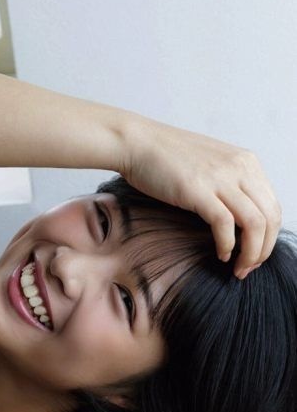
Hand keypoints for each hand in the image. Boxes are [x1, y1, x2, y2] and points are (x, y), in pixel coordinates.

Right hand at [119, 115, 281, 279]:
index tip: (254, 256)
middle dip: (263, 250)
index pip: (273, 206)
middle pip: (270, 217)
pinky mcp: (199, 190)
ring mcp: (220, 178)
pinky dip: (227, 245)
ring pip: (255, 224)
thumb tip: (237, 221)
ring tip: (238, 268)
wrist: (138, 143)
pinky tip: (221, 255)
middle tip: (248, 268)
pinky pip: (225, 224)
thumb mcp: (211, 167)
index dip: (269, 238)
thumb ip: (229, 186)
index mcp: (247, 163)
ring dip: (250, 253)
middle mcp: (240, 168)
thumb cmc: (166, 160)